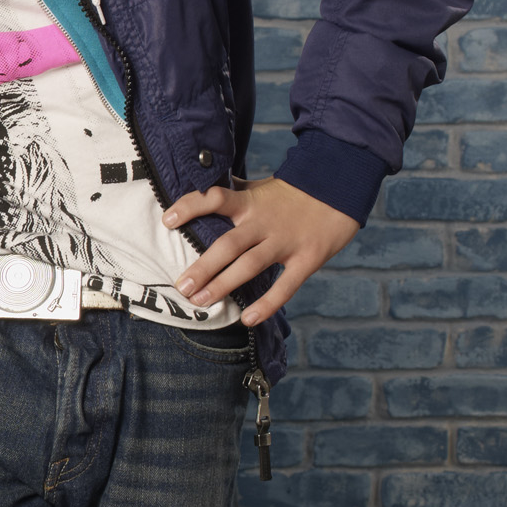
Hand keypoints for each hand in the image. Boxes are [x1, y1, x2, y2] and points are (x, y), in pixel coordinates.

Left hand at [163, 177, 361, 324]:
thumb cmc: (291, 193)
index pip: (215, 199)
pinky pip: (285, 286)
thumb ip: (232, 192)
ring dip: (224, 285)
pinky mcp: (307, 259)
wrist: (340, 189)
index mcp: (249, 202)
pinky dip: (267, 304)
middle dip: (203, 267)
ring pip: (250, 266)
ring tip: (201, 302)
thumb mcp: (260, 186)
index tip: (167, 220)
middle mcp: (263, 222)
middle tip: (182, 286)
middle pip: (229, 245)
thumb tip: (200, 187)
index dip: (190, 206)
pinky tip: (248, 320)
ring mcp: (285, 242)